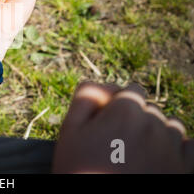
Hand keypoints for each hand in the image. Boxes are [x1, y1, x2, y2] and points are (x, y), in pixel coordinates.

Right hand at [53, 82, 193, 173]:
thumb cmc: (79, 169)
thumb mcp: (69, 130)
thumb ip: (86, 96)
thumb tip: (104, 83)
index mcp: (125, 110)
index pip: (132, 90)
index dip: (119, 104)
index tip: (109, 123)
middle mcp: (154, 123)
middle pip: (150, 109)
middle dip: (137, 119)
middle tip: (118, 145)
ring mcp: (173, 147)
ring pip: (171, 127)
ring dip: (158, 134)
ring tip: (137, 156)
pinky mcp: (184, 168)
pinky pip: (190, 147)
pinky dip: (179, 149)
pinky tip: (160, 161)